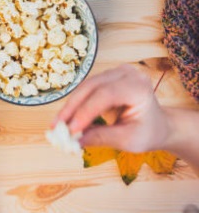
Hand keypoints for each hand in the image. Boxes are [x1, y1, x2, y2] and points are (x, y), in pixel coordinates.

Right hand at [53, 65, 169, 152]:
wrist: (158, 123)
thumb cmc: (148, 132)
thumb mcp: (128, 140)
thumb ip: (101, 138)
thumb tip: (73, 141)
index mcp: (138, 87)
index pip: (106, 95)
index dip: (85, 111)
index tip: (70, 130)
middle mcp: (126, 73)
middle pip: (91, 87)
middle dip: (72, 108)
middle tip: (56, 127)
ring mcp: (115, 72)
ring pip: (85, 87)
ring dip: (70, 106)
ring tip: (57, 125)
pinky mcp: (105, 76)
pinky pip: (85, 89)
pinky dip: (75, 104)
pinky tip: (66, 118)